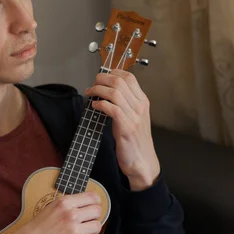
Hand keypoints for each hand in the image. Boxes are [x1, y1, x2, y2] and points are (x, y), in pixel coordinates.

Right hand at [0, 192, 101, 233]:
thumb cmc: (37, 230)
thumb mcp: (50, 208)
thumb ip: (68, 205)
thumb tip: (87, 204)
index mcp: (64, 203)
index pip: (92, 197)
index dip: (95, 203)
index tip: (92, 209)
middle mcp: (71, 214)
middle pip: (98, 211)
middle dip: (94, 218)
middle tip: (86, 224)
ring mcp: (74, 230)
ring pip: (97, 226)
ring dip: (91, 232)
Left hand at [85, 70, 159, 190]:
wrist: (142, 160)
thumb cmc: (135, 140)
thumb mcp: (134, 117)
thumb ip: (125, 103)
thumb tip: (107, 90)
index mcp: (143, 101)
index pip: (130, 77)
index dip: (113, 72)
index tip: (102, 75)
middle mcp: (140, 106)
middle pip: (120, 81)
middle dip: (102, 79)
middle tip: (93, 84)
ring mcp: (134, 116)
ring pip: (114, 93)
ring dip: (98, 90)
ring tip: (90, 93)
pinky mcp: (126, 127)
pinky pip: (111, 108)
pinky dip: (100, 104)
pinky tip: (95, 106)